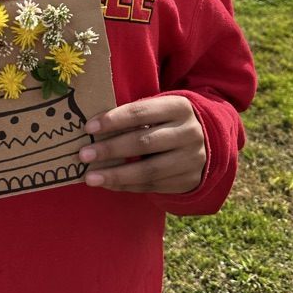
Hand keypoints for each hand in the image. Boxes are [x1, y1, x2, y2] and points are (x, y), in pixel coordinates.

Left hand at [79, 96, 205, 193]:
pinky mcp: (188, 180)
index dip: (113, 120)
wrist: (209, 140)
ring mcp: (191, 159)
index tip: (88, 127)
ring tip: (90, 178)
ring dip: (115, 174)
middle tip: (83, 155)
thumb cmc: (169, 120)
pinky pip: (153, 186)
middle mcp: (189, 133)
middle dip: (110, 149)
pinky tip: (108, 184)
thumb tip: (94, 128)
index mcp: (179, 107)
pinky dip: (127, 186)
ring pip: (148, 170)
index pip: (141, 112)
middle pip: (143, 142)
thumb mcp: (161, 108)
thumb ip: (136, 115)